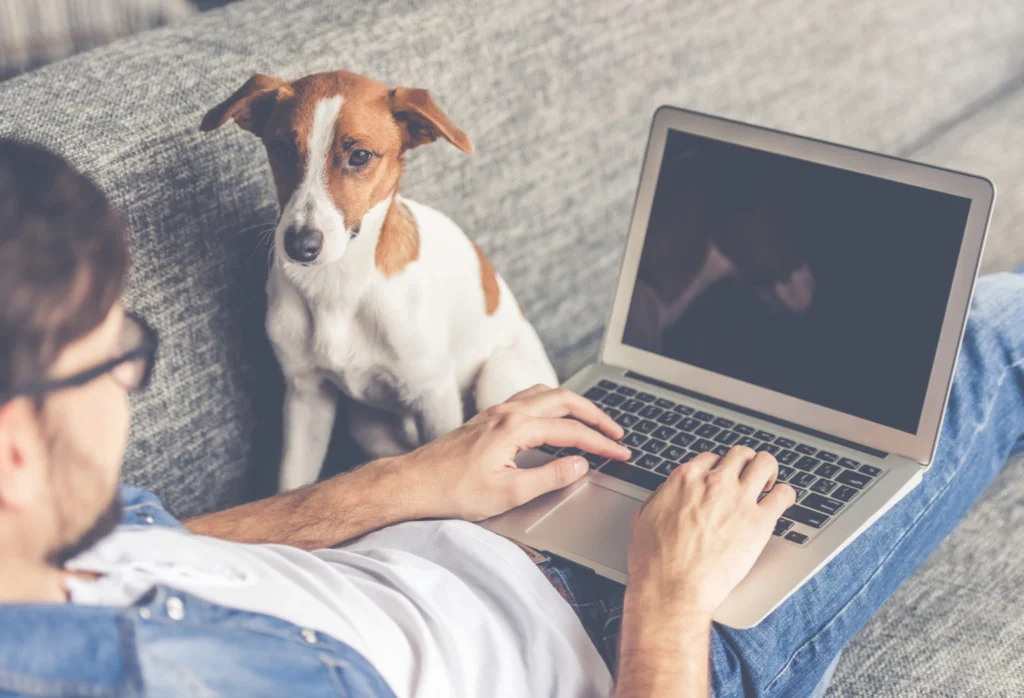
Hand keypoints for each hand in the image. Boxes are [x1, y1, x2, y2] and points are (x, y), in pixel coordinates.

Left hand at [393, 384, 630, 520]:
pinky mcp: (487, 418)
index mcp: (515, 428)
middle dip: (596, 415)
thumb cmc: (453, 491)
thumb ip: (550, 477)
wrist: (413, 484)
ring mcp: (496, 412)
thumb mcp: (509, 493)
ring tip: (592, 421)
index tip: (621, 452)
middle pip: (564, 400)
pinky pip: (529, 399)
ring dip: (574, 405)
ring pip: (546, 394)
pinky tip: (554, 418)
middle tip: (617, 432)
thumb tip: (580, 466)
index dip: (601, 443)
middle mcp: (507, 412)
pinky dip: (551, 404)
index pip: (571, 432)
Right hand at [626, 446, 795, 618]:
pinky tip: (781, 502)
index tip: (721, 480)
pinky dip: (785, 495)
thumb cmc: (654, 560)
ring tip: (769, 484)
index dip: (717, 469)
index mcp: (686, 478)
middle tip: (747, 478)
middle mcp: (714, 482)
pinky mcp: (759, 521)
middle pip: (741, 454)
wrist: (673, 588)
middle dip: (745, 464)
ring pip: (766, 462)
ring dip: (768, 470)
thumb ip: (662, 496)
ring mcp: (739, 499)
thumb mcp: (644, 517)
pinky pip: (785, 494)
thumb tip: (670, 491)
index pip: (711, 458)